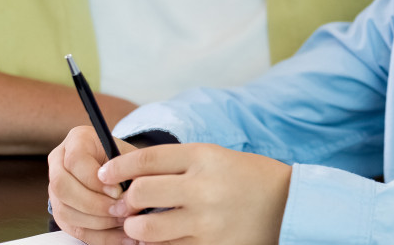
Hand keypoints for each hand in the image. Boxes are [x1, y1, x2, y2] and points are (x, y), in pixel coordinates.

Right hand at [48, 126, 135, 243]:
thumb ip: (131, 167)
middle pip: (62, 187)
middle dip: (94, 204)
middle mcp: (59, 162)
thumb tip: (132, 192)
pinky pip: (73, 229)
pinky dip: (100, 237)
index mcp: (76, 140)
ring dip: (97, 222)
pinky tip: (122, 237)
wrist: (119, 168)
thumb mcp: (131, 155)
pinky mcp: (61, 211)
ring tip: (125, 223)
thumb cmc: (126, 159)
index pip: (76, 160)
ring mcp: (55, 188)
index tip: (118, 191)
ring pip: (65, 211)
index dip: (95, 179)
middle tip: (121, 211)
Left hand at [96, 142, 291, 244]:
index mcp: (205, 157)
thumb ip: (176, 165)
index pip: (147, 158)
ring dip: (135, 230)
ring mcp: (206, 221)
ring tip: (139, 228)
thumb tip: (130, 177)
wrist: (288, 205)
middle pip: (141, 193)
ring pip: (147, 230)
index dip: (118, 167)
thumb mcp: (215, 157)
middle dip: (125, 202)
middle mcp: (204, 187)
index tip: (105, 174)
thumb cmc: (248, 177)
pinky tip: (163, 238)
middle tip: (124, 206)